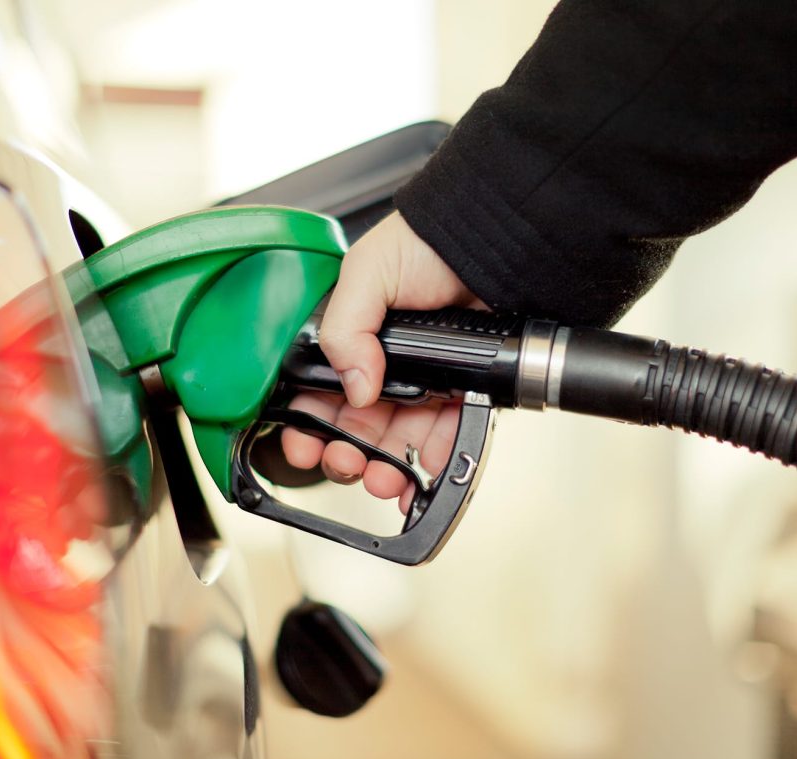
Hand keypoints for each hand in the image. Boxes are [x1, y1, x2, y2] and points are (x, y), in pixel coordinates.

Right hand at [280, 211, 483, 511]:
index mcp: (350, 337)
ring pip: (396, 438)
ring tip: (383, 479)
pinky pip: (444, 432)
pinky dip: (433, 456)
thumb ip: (345, 328)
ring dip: (385, 466)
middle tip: (345, 464)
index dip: (308, 425)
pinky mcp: (461, 388)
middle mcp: (383, 362)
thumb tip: (355, 387)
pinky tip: (423, 467)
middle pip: (355, 425)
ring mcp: (422, 379)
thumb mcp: (366, 272)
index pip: (318, 392)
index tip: (304, 447)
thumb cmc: (427, 240)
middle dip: (345, 454)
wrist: (492, 239)